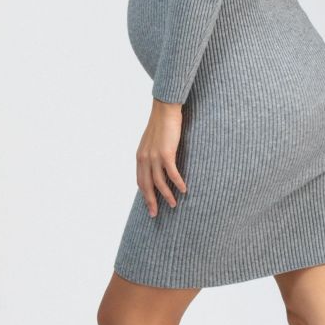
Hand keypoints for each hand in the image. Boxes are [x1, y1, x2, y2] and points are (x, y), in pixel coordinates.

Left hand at [136, 99, 187, 216]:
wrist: (165, 110)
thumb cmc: (162, 124)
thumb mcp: (152, 141)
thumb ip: (152, 154)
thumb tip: (158, 165)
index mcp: (140, 156)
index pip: (140, 180)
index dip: (144, 194)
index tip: (149, 205)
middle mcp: (144, 158)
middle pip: (146, 186)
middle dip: (151, 201)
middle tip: (155, 214)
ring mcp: (154, 157)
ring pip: (159, 183)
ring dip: (167, 195)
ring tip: (173, 204)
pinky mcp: (166, 154)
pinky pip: (172, 174)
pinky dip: (177, 184)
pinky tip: (183, 190)